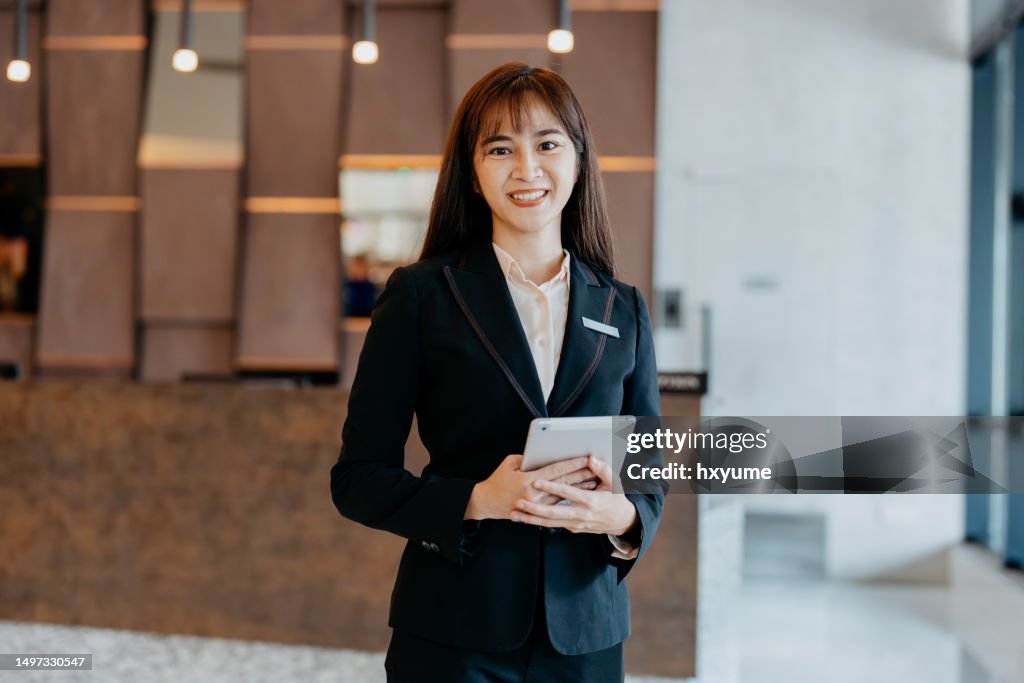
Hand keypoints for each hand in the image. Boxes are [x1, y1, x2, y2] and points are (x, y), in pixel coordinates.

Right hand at [465, 454, 597, 520]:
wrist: (487, 503)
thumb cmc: (497, 481)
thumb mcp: (509, 463)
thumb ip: (527, 458)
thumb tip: (543, 454)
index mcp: (529, 481)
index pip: (556, 470)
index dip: (572, 463)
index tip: (586, 457)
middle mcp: (536, 494)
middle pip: (565, 483)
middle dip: (582, 475)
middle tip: (598, 468)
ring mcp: (539, 505)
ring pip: (565, 495)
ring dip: (580, 487)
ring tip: (596, 480)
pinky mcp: (539, 510)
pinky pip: (559, 502)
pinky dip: (571, 496)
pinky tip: (582, 492)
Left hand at [510, 455, 637, 535]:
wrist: (621, 522)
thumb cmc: (616, 498)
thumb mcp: (615, 483)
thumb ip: (603, 470)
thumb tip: (590, 458)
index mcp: (591, 501)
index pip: (568, 493)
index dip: (552, 487)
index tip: (537, 482)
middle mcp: (582, 515)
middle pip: (554, 513)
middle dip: (535, 509)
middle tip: (518, 502)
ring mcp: (576, 524)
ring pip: (550, 523)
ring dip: (532, 519)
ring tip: (515, 514)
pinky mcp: (573, 528)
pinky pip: (553, 525)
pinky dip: (538, 523)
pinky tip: (525, 518)